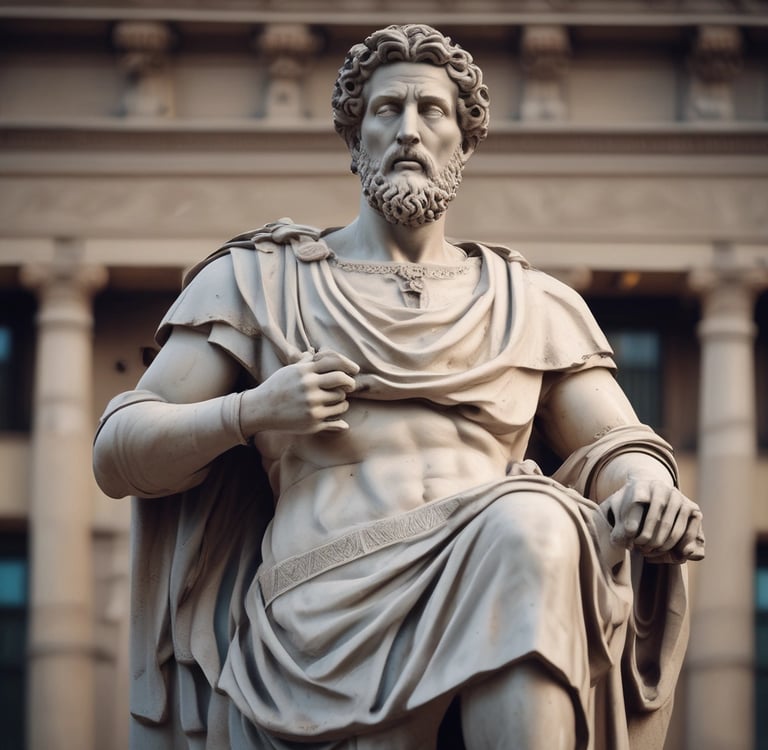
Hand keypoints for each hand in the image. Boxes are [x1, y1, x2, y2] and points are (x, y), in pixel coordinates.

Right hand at [242, 349, 358, 434]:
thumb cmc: (276, 388)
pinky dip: (340, 416)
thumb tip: (317, 352)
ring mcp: (311, 405)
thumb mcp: (289, 370)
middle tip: (350, 386)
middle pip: (342, 380)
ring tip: (338, 400)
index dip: (349, 365)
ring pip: (341, 401)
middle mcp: (309, 387)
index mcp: (304, 372)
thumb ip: (305, 362)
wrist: (260, 410)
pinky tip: (336, 411)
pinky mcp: (312, 422)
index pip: (335, 363)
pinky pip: (337, 418)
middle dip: (350, 383)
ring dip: (343, 400)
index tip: (355, 370)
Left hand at [600, 477, 704, 562]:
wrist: (649, 493)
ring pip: (672, 528)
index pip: (636, 503)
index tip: (628, 536)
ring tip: (648, 551)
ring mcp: (679, 497)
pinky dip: (679, 546)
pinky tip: (666, 551)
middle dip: (647, 538)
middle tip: (639, 548)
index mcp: (640, 484)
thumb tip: (626, 539)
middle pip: (656, 518)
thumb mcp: (616, 509)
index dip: (631, 523)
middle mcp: (662, 487)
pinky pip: (688, 532)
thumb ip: (616, 525)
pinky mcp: (693, 509)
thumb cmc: (629, 505)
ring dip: (660, 544)